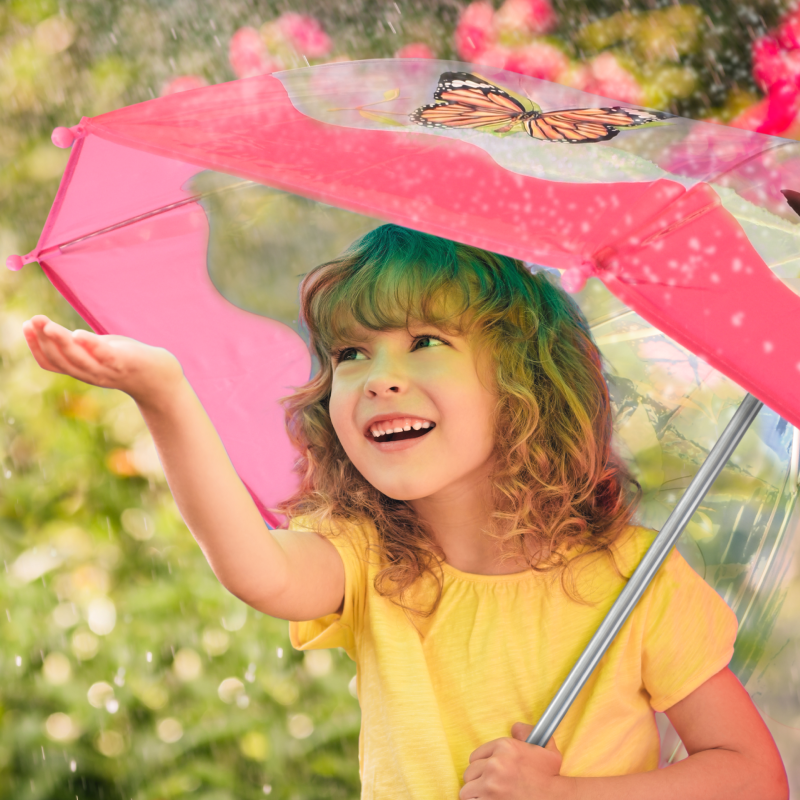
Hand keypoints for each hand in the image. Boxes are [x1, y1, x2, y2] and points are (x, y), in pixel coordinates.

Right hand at [22, 315, 182, 408]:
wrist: (160, 377)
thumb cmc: (127, 360)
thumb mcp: (98, 351)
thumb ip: (79, 345)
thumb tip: (53, 331)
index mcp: (82, 370)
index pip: (51, 363)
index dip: (35, 347)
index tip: (26, 325)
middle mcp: (91, 374)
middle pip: (61, 360)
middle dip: (43, 340)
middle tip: (32, 320)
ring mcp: (108, 370)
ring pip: (78, 359)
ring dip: (60, 342)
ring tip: (46, 325)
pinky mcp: (125, 363)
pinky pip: (104, 356)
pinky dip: (91, 346)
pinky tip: (78, 334)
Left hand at [460, 722, 573, 799]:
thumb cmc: (551, 778)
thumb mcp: (546, 749)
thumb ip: (528, 733)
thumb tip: (515, 728)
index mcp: (505, 747)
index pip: (476, 755)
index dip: (482, 766)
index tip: (489, 773)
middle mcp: (495, 763)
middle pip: (470, 772)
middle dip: (478, 780)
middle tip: (490, 786)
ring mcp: (490, 784)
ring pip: (467, 788)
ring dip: (475, 794)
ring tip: (487, 796)